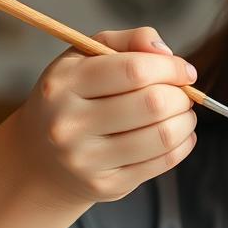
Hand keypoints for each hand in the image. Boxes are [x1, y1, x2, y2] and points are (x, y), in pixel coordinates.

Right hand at [14, 26, 198, 205]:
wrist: (41, 156)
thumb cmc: (74, 96)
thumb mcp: (87, 57)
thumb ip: (129, 41)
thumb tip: (165, 52)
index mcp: (63, 83)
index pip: (134, 70)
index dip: (171, 68)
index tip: (184, 71)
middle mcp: (69, 123)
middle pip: (153, 104)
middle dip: (181, 96)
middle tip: (182, 94)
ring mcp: (85, 159)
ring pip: (162, 136)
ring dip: (185, 121)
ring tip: (182, 114)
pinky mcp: (105, 185)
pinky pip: (162, 163)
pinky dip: (182, 145)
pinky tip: (178, 135)